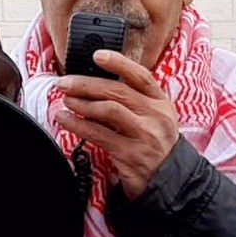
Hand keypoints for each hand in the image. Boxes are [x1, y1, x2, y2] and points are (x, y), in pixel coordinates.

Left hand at [55, 49, 180, 199]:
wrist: (170, 181)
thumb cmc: (155, 144)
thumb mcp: (153, 118)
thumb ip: (132, 101)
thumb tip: (94, 84)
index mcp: (161, 102)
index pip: (141, 76)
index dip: (119, 63)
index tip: (97, 55)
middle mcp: (155, 116)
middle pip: (118, 91)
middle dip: (87, 84)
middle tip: (65, 82)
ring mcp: (144, 136)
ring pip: (109, 110)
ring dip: (82, 103)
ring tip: (65, 99)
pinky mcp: (131, 155)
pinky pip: (99, 135)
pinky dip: (78, 124)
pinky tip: (65, 119)